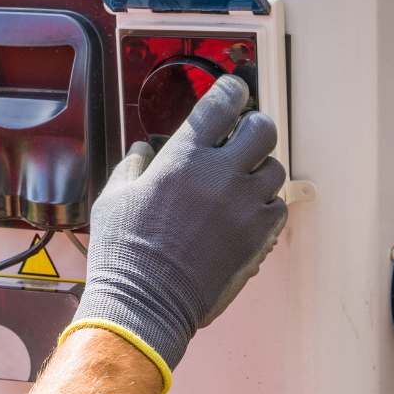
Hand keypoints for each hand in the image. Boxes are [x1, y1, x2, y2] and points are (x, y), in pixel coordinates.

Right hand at [69, 75, 286, 391]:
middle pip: (263, 128)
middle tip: (242, 136)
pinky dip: (267, 205)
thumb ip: (133, 166)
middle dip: (254, 126)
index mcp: (183, 158)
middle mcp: (221, 175)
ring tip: (242, 181)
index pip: (222, 102)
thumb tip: (144, 152)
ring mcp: (245, 207)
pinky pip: (279, 208)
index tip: (232, 91)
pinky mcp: (257, 238)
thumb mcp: (114, 198)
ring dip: (260, 169)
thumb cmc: (124, 254)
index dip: (231, 90)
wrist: (145, 304)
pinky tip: (248, 212)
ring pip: (275, 168)